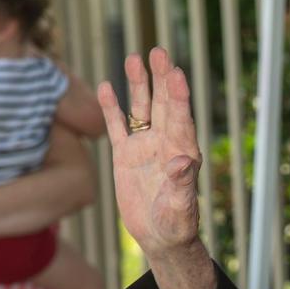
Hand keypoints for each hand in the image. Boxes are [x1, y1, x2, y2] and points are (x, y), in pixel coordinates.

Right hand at [97, 48, 201, 261]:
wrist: (160, 237)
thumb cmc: (176, 225)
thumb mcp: (181, 207)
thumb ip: (183, 184)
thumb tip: (184, 161)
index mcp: (183, 153)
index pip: (181, 119)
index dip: (179, 96)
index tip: (177, 73)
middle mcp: (166, 144)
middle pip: (163, 105)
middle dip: (161, 79)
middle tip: (159, 51)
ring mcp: (145, 147)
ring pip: (141, 109)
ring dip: (139, 85)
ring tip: (134, 58)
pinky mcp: (127, 155)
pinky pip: (118, 126)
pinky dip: (111, 108)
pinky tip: (105, 87)